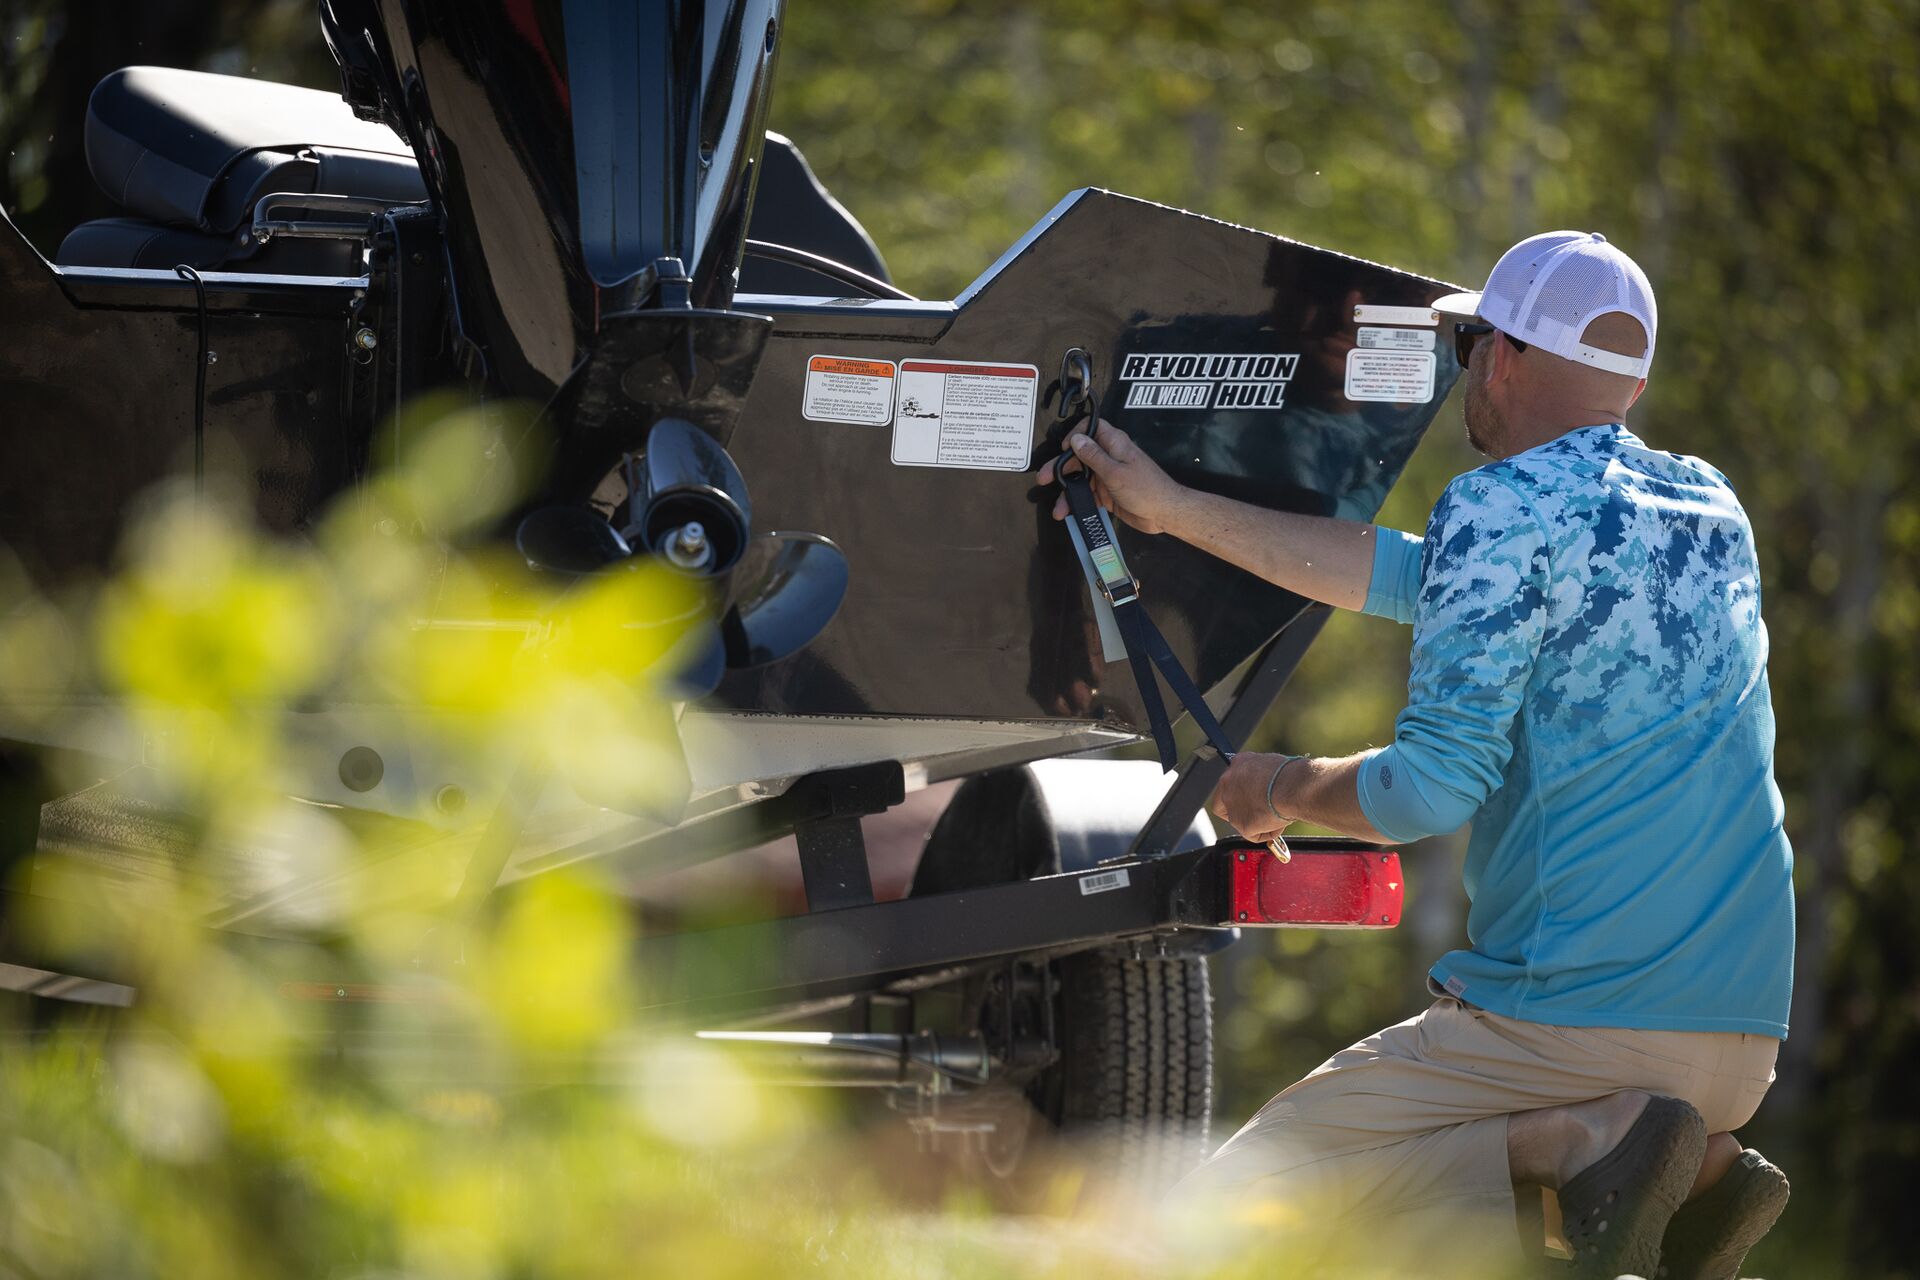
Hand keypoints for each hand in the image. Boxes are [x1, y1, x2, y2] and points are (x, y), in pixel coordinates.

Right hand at [1036, 419, 1182, 534]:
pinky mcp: (1108, 494)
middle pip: (1078, 456)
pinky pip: (1087, 496)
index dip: (1075, 434)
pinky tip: (1068, 513)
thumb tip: (1076, 439)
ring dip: (1068, 492)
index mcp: (1114, 444)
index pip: (1091, 427)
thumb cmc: (1146, 489)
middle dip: (1060, 468)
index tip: (1063, 448)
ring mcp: (1108, 476)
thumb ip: (1093, 456)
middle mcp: (1109, 457)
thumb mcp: (1115, 472)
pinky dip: (1077, 503)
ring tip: (1058, 508)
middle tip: (1044, 478)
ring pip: (1080, 479)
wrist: (1164, 513)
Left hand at [1209, 752, 1296, 842]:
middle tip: (1257, 814)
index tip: (1252, 798)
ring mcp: (1232, 805)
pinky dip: (1268, 832)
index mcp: (1237, 764)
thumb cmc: (1290, 774)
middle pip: (1224, 803)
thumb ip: (1260, 776)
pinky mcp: (1241, 824)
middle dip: (1239, 811)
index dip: (1241, 793)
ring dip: (1257, 822)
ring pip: (1240, 821)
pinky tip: (1281, 823)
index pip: (1230, 780)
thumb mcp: (1271, 764)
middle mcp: (1228, 783)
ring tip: (1279, 815)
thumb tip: (1265, 786)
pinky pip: (1254, 834)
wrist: (1293, 786)